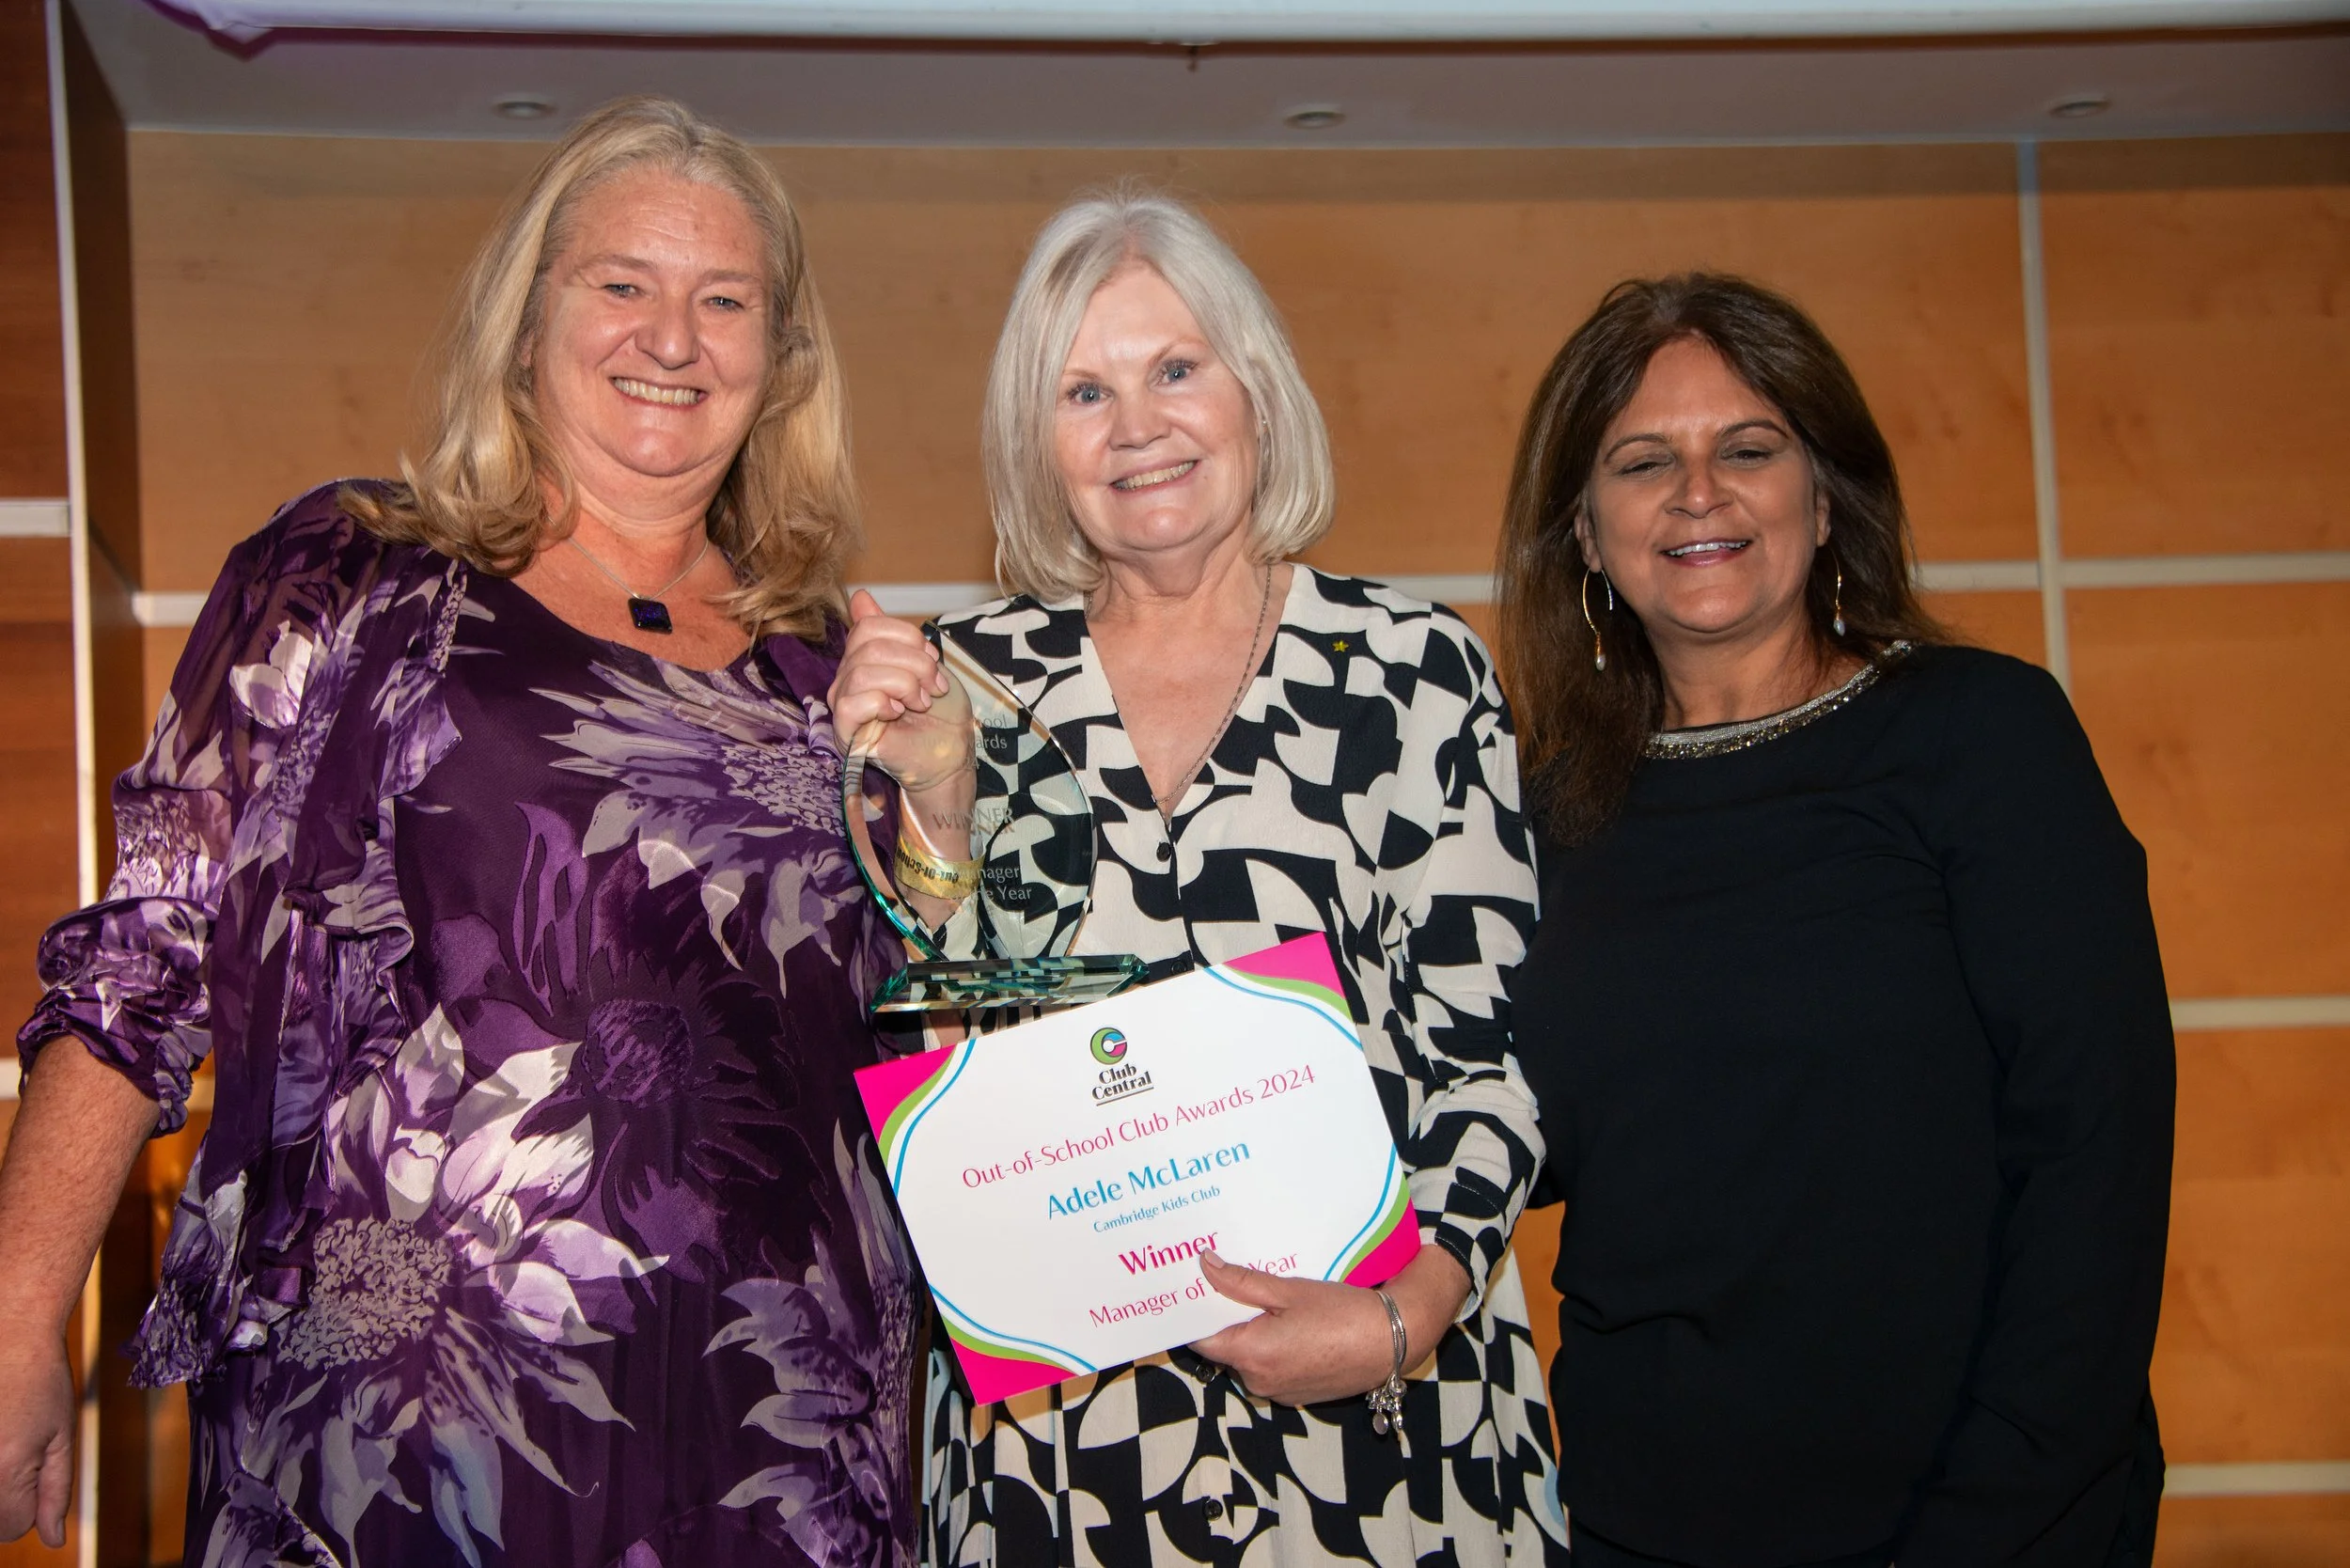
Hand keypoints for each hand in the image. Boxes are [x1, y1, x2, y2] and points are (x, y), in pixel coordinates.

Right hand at [0, 1330, 73, 1546]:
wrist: (10, 1334)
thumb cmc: (42, 1382)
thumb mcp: (61, 1437)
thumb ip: (55, 1493)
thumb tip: (53, 1541)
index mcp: (4, 1474)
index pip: (13, 1529)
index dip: (31, 1504)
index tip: (35, 1463)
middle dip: (5, 1497)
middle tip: (13, 1447)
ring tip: (3, 1437)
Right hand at [827, 591, 974, 839]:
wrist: (951, 756)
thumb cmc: (941, 715)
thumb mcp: (926, 664)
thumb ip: (895, 634)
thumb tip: (859, 595)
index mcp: (865, 659)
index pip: (869, 626)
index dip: (908, 638)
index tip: (932, 660)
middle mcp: (848, 678)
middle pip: (867, 646)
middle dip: (913, 663)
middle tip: (932, 687)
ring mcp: (844, 705)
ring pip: (861, 672)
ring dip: (904, 684)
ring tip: (920, 703)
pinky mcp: (844, 733)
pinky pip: (850, 703)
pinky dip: (882, 703)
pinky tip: (897, 714)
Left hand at [1188, 1246, 1468, 1407]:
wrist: (1393, 1341)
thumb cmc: (1342, 1313)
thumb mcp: (1289, 1290)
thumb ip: (1242, 1282)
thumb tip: (1205, 1266)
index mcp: (1252, 1355)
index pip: (1202, 1339)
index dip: (1193, 1314)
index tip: (1187, 1290)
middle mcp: (1259, 1381)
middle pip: (1226, 1348)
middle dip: (1227, 1318)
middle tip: (1228, 1281)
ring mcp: (1278, 1392)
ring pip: (1249, 1358)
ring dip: (1252, 1333)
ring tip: (1265, 1299)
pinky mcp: (1297, 1394)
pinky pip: (1271, 1368)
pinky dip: (1272, 1348)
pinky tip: (1290, 1323)